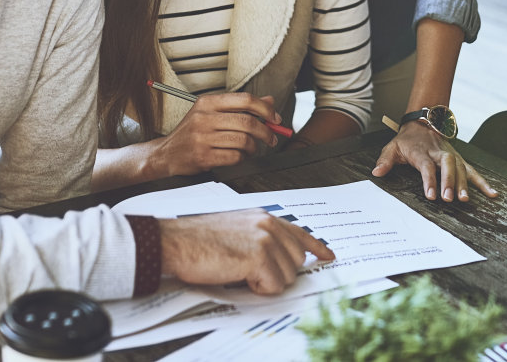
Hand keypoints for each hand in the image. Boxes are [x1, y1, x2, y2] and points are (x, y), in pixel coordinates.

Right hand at [148, 92, 280, 176]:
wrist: (166, 154)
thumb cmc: (192, 132)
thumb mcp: (212, 113)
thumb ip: (240, 107)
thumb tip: (270, 102)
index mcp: (208, 102)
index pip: (245, 100)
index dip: (265, 109)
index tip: (275, 119)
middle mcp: (204, 117)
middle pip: (247, 122)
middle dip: (265, 132)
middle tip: (271, 138)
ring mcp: (202, 137)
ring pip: (243, 141)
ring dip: (253, 147)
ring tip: (251, 148)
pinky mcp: (203, 156)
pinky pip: (235, 157)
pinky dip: (242, 158)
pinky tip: (238, 156)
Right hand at [160, 209, 334, 294]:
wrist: (177, 242)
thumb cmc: (199, 240)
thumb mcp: (236, 230)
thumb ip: (261, 237)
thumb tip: (281, 257)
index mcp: (264, 217)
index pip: (299, 233)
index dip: (316, 247)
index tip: (329, 256)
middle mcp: (269, 224)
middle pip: (296, 262)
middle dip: (276, 274)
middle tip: (248, 271)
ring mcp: (266, 239)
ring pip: (286, 277)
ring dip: (264, 282)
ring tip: (238, 270)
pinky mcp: (259, 256)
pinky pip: (272, 286)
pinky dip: (256, 289)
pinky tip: (237, 276)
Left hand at [371, 122, 496, 202]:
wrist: (422, 122)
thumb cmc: (406, 140)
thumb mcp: (392, 147)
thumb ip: (385, 160)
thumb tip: (376, 173)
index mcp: (421, 151)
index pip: (426, 166)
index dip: (429, 180)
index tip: (431, 196)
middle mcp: (438, 152)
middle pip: (447, 164)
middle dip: (449, 181)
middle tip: (449, 198)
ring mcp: (451, 155)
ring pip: (460, 167)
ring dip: (464, 184)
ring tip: (465, 200)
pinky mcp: (459, 159)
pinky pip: (472, 170)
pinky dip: (483, 182)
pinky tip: (492, 194)